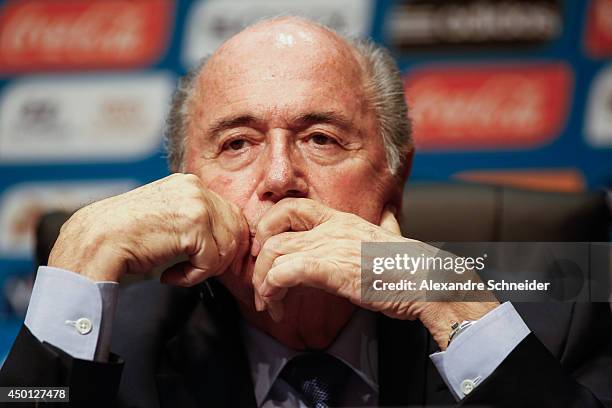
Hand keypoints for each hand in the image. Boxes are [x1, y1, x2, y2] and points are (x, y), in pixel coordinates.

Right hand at [48, 173, 249, 284]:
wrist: (96, 242)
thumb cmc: (126, 237)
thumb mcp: (165, 217)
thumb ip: (192, 219)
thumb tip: (229, 236)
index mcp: (189, 184)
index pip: (231, 215)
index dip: (224, 244)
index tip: (206, 262)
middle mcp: (195, 187)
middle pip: (236, 229)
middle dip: (219, 257)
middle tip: (193, 271)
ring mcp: (197, 203)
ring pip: (227, 247)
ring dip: (205, 269)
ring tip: (178, 273)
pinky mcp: (195, 224)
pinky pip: (211, 262)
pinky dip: (193, 277)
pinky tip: (169, 275)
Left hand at [251, 198, 497, 348]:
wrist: (427, 280)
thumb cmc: (409, 266)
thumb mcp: (390, 239)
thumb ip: (383, 226)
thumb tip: (389, 216)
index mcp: (340, 220)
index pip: (291, 207)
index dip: (269, 225)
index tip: (267, 251)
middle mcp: (330, 228)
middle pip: (273, 236)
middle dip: (260, 265)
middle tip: (263, 288)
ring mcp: (329, 247)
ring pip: (273, 255)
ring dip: (263, 283)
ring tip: (270, 304)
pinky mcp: (330, 269)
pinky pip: (285, 273)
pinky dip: (273, 290)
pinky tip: (278, 307)